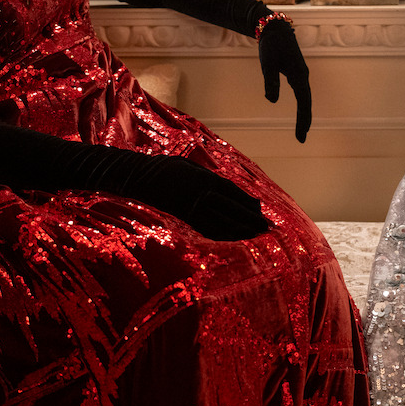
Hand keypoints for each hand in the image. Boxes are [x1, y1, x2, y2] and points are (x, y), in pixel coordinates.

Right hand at [127, 154, 269, 240]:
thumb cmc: (164, 168)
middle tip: (266, 227)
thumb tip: (227, 189)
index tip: (261, 210)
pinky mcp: (182, 217)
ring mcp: (191, 206)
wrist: (138, 177)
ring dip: (239, 230)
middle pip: (231, 208)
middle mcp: (200, 193)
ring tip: (254, 235)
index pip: (232, 192)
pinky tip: (231, 239)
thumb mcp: (189, 165)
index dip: (247, 203)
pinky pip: (204, 228)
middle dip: (249, 219)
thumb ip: (207, 176)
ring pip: (220, 221)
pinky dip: (221, 235)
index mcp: (204, 178)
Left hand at [257, 19, 311, 141]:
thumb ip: (270, 81)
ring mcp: (301, 74)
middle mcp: (303, 76)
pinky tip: (300, 113)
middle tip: (301, 139)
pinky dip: (302, 105)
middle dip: (304, 121)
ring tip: (302, 131)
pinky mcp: (296, 73)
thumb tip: (271, 101)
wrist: (275, 28)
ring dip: (304, 114)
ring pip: (306, 98)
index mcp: (298, 75)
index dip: (302, 119)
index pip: (303, 102)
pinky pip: (302, 93)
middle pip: (307, 102)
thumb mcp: (267, 63)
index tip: (300, 135)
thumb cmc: (270, 45)